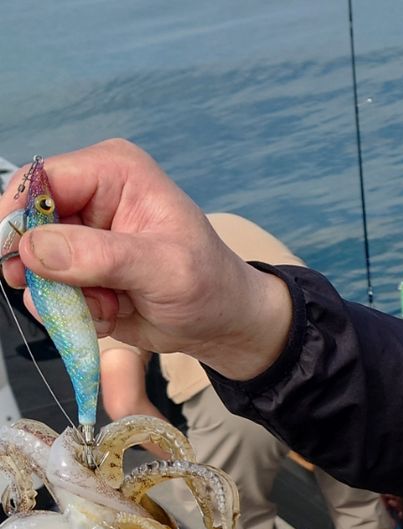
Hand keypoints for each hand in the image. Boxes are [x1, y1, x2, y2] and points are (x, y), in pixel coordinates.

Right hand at [1, 140, 291, 378]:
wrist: (225, 326)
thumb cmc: (211, 286)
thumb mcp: (165, 269)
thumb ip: (101, 256)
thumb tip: (35, 248)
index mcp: (113, 172)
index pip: (40, 179)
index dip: (17, 215)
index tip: (16, 258)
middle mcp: (90, 198)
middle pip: (27, 225)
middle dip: (45, 269)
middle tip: (78, 297)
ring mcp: (81, 238)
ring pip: (34, 266)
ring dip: (65, 297)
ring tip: (110, 307)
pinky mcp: (80, 273)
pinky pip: (50, 294)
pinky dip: (75, 313)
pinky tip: (113, 315)